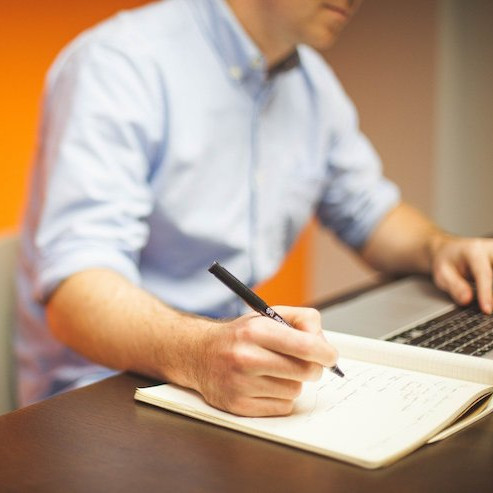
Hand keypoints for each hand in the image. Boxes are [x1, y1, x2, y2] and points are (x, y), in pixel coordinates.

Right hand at [193, 306, 337, 416]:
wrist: (200, 354)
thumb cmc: (241, 335)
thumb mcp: (268, 315)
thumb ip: (302, 320)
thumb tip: (324, 343)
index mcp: (255, 331)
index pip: (305, 346)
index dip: (325, 353)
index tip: (330, 356)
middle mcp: (246, 357)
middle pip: (305, 371)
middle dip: (313, 367)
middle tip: (306, 362)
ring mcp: (240, 384)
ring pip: (295, 390)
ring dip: (293, 382)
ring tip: (275, 370)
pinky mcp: (238, 406)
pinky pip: (282, 407)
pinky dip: (281, 397)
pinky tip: (265, 384)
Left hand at [430, 235, 492, 313]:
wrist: (449, 250)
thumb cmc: (446, 261)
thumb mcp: (442, 274)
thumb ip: (454, 286)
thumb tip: (466, 300)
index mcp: (474, 251)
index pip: (484, 274)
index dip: (486, 293)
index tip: (487, 310)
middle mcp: (490, 249)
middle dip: (492, 292)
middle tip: (487, 309)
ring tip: (487, 304)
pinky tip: (489, 298)